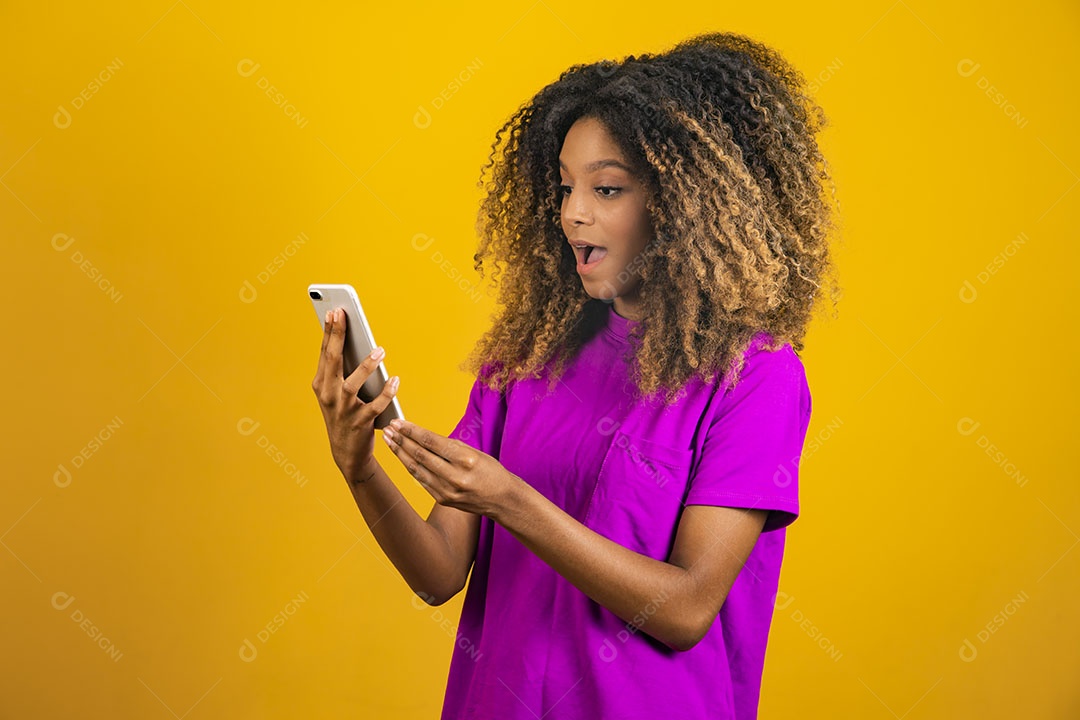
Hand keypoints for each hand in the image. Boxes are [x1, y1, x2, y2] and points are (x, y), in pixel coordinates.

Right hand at [311, 307, 399, 482]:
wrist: (346, 452)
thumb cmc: (344, 414)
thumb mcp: (335, 392)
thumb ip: (341, 370)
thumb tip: (353, 341)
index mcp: (321, 384)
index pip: (325, 353)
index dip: (329, 332)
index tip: (333, 311)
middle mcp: (328, 395)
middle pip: (333, 361)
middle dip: (338, 336)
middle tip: (344, 315)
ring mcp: (343, 409)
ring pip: (353, 383)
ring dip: (367, 365)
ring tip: (380, 350)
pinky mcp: (359, 422)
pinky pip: (375, 405)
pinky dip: (386, 393)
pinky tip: (395, 380)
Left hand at [381, 418, 519, 518]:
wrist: (503, 500)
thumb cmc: (491, 472)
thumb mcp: (476, 453)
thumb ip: (450, 446)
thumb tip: (424, 437)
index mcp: (466, 460)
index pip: (431, 442)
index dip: (412, 431)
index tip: (399, 422)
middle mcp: (455, 477)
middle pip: (420, 455)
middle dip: (402, 440)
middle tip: (389, 429)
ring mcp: (447, 491)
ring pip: (416, 469)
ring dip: (400, 453)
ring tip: (389, 440)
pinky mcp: (443, 500)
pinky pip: (421, 481)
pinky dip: (410, 467)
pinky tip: (401, 457)